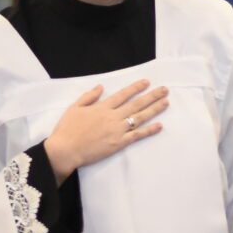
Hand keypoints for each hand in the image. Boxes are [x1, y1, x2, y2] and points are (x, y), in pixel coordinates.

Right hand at [43, 80, 167, 176]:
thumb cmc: (67, 129)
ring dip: (154, 110)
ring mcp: (117, 130)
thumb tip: (101, 87)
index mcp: (102, 107)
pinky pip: (137, 135)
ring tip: (166, 103)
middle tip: (165, 90)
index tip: (147, 82)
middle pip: (136, 104)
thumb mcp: (74, 108)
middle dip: (152, 96)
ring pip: (140, 118)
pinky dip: (149, 130)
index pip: (123, 95)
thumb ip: (89, 96)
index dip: (136, 88)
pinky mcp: (119, 143)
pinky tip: (159, 126)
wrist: (66, 150)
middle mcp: (113, 117)